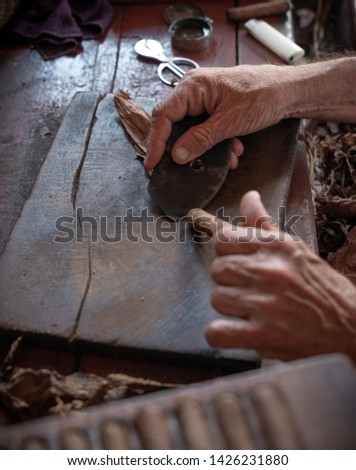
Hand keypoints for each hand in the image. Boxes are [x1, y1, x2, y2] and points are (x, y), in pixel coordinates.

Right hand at [145, 65, 287, 169]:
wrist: (288, 91)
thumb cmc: (262, 97)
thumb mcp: (230, 122)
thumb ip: (201, 139)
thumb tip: (177, 155)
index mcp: (193, 87)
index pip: (163, 116)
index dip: (156, 142)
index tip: (153, 164)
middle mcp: (194, 91)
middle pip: (174, 124)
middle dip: (185, 148)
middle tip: (182, 167)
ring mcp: (204, 99)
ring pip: (192, 130)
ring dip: (206, 148)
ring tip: (227, 159)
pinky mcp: (214, 108)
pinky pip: (206, 129)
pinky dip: (217, 144)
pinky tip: (234, 150)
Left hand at [188, 191, 355, 361]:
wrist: (353, 328)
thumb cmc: (322, 288)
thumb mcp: (296, 249)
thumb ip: (264, 224)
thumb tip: (248, 196)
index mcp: (277, 246)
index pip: (222, 239)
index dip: (227, 254)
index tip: (240, 263)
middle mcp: (270, 270)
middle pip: (217, 269)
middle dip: (229, 281)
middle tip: (250, 291)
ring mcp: (266, 303)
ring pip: (216, 298)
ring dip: (230, 309)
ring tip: (253, 312)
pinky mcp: (264, 336)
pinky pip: (216, 332)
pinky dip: (221, 336)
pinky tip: (238, 332)